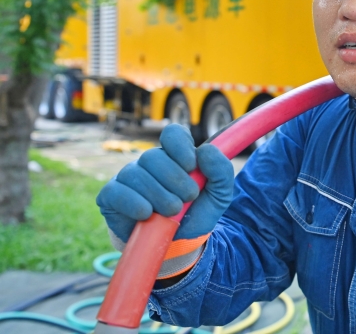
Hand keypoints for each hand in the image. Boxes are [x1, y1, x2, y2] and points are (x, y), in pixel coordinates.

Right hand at [96, 124, 233, 242]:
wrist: (179, 244)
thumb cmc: (197, 213)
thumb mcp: (219, 195)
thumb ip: (221, 171)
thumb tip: (206, 150)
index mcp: (176, 156)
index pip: (172, 134)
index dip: (180, 146)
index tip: (191, 165)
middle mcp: (150, 162)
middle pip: (153, 156)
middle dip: (175, 180)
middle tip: (187, 199)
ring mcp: (128, 177)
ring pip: (136, 174)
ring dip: (159, 196)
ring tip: (173, 212)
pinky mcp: (111, 196)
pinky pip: (117, 192)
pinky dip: (134, 203)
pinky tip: (146, 214)